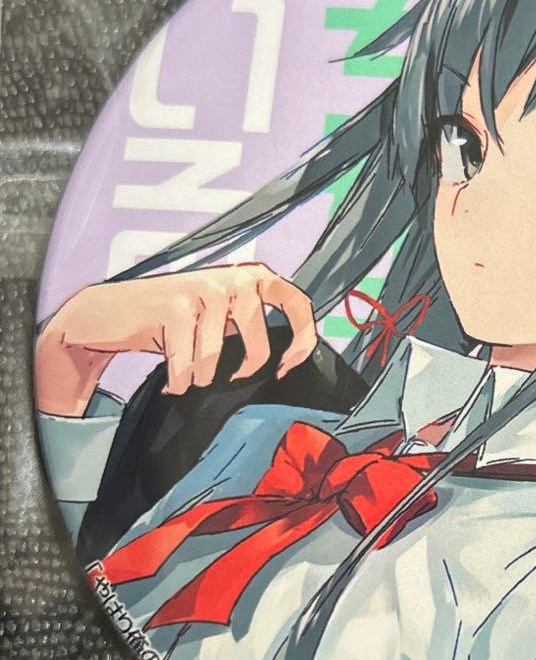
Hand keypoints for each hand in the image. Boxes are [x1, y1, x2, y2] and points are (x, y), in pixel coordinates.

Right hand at [35, 264, 316, 415]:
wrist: (109, 312)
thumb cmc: (174, 319)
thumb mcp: (223, 316)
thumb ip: (254, 325)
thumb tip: (290, 357)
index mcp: (254, 278)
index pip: (299, 303)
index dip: (303, 340)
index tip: (286, 367)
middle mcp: (235, 279)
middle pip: (260, 347)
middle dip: (241, 372)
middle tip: (222, 376)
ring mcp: (206, 289)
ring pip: (217, 361)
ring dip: (198, 377)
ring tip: (185, 370)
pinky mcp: (176, 306)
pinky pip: (188, 365)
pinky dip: (177, 380)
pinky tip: (170, 376)